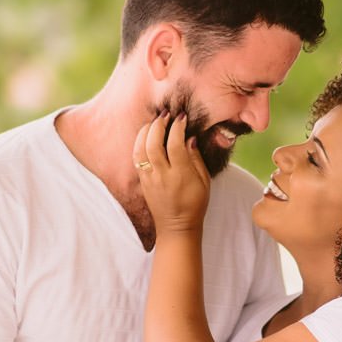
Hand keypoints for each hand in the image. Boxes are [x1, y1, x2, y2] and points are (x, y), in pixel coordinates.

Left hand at [133, 113, 209, 233]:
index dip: (177, 127)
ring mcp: (150, 179)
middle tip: (165, 115)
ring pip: (140, 149)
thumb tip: (189, 138)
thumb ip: (196, 158)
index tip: (181, 116)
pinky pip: (136, 158)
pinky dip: (139, 143)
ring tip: (154, 122)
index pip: (175, 144)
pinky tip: (146, 136)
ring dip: (145, 132)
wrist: (176, 227)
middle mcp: (162, 176)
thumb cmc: (195, 204)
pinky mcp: (142, 182)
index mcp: (181, 175)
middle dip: (158, 125)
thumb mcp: (204, 182)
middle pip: (154, 143)